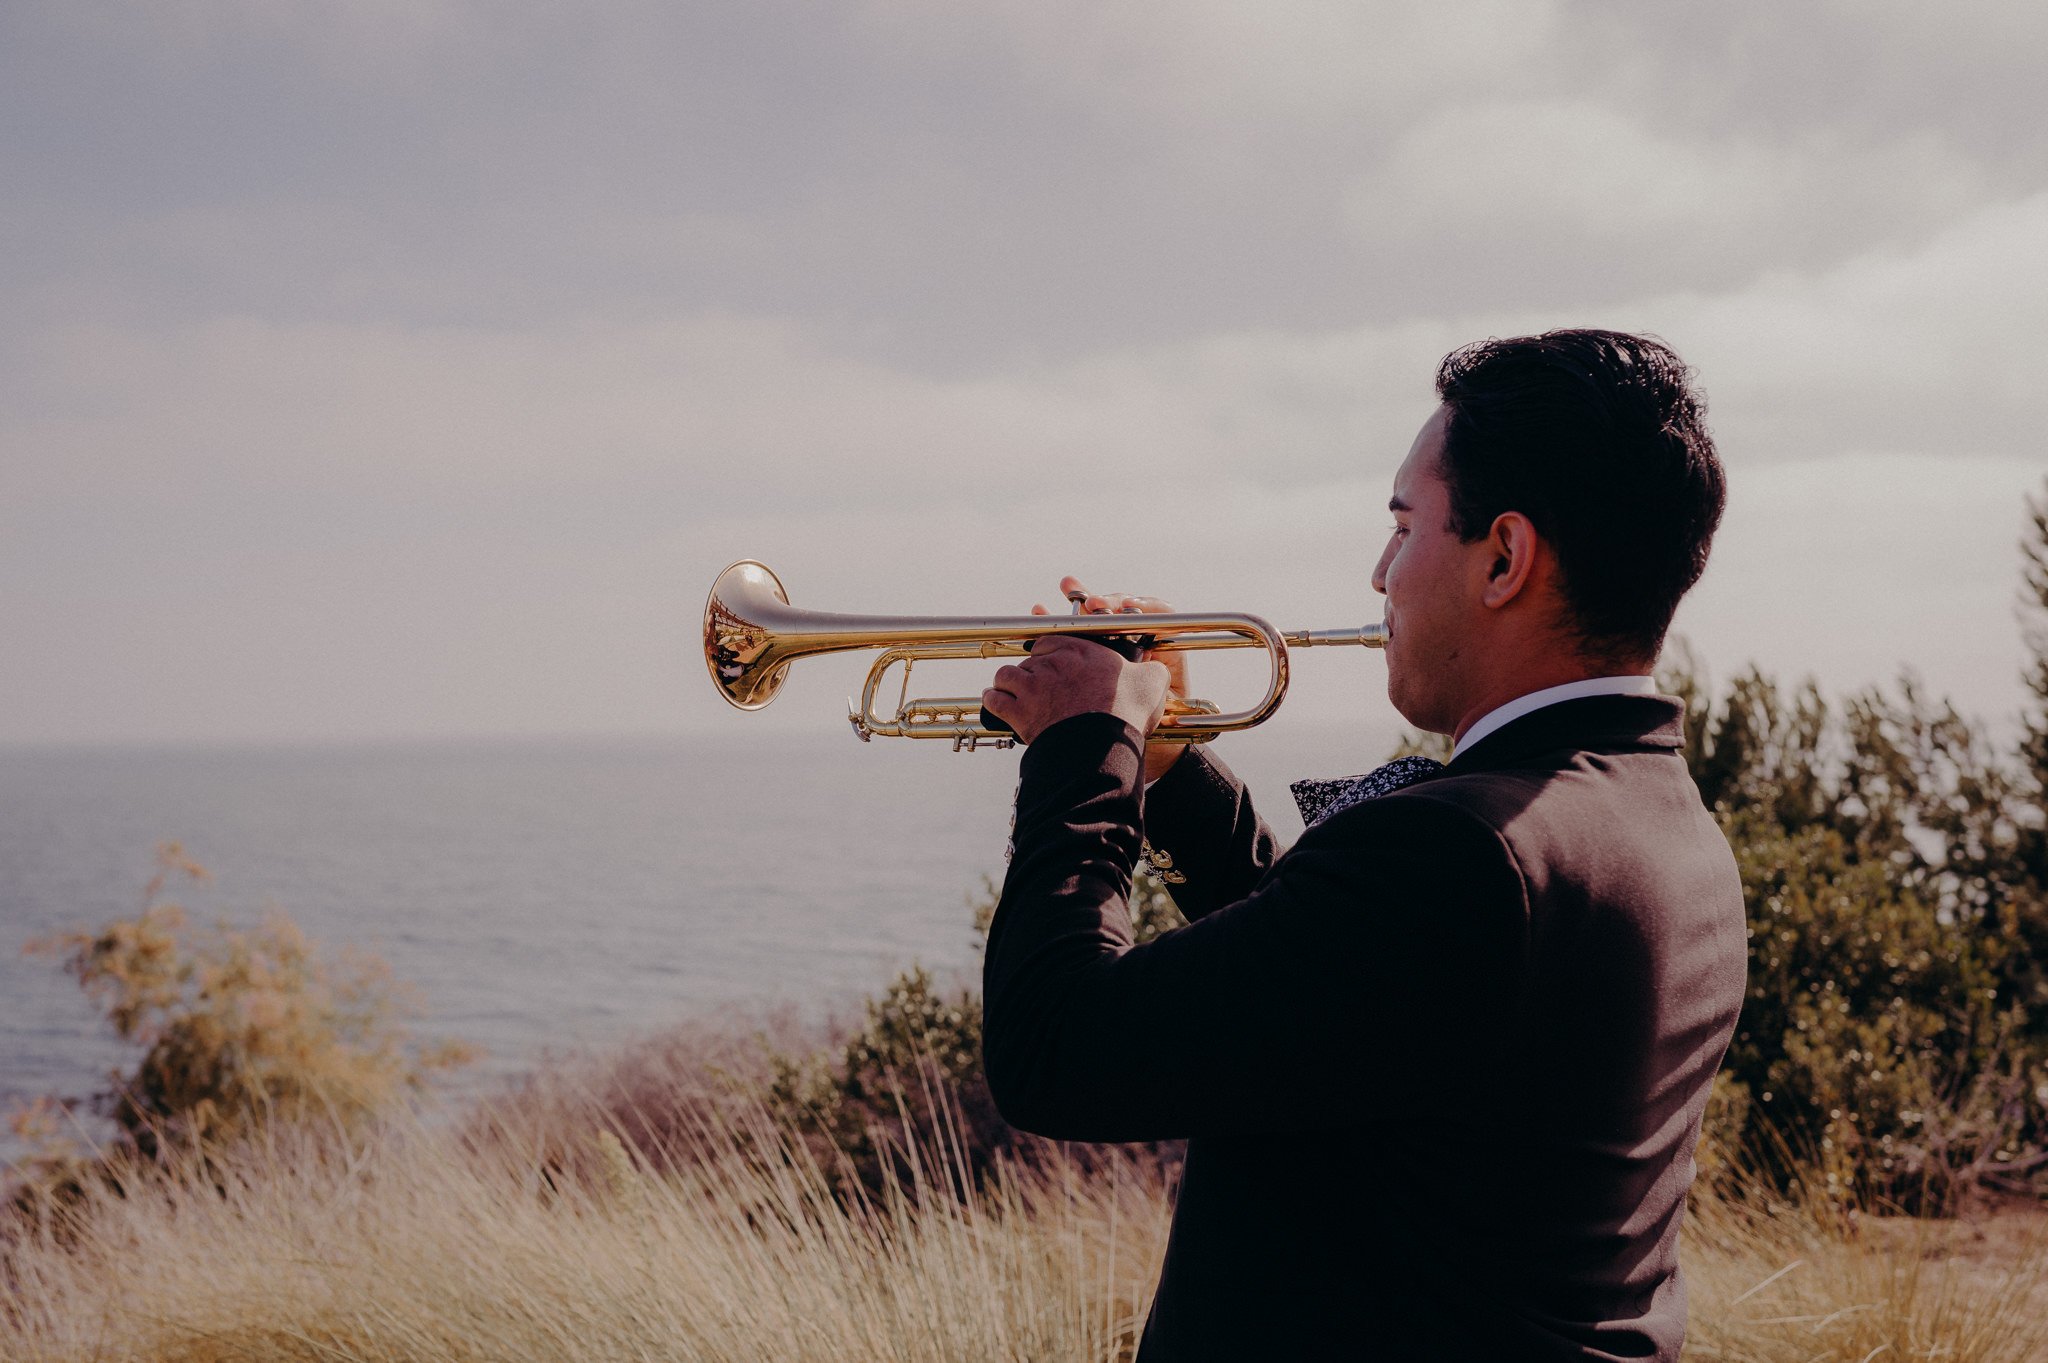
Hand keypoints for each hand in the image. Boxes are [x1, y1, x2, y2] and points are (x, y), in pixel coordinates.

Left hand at [1007, 578, 1189, 782]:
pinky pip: (995, 699)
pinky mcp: (1018, 709)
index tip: (1051, 661)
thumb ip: (1153, 669)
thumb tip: (1159, 668)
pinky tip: (998, 706)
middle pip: (1029, 659)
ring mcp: (1032, 684)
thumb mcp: (1152, 683)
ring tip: (1013, 695)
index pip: (1054, 641)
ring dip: (1007, 685)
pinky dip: (994, 702)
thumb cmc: (1125, 712)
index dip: (1050, 653)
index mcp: (1081, 650)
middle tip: (1037, 686)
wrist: (1103, 744)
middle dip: (1030, 672)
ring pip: (1006, 674)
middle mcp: (1053, 662)